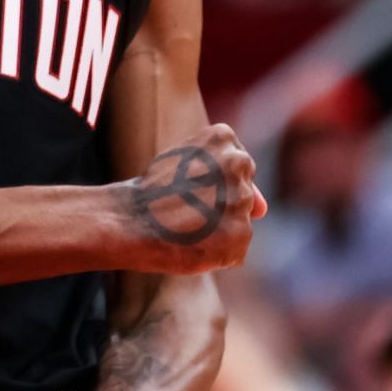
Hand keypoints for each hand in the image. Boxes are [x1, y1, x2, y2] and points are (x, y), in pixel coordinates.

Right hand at [124, 123, 265, 274]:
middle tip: (187, 208)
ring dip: (219, 230)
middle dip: (221, 203)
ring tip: (186, 227)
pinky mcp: (241, 234)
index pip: (236, 164)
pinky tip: (192, 244)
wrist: (128, 222)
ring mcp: (241, 199)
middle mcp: (238, 163)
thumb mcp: (183, 162)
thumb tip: (264, 209)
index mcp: (222, 136)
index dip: (212, 181)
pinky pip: (236, 249)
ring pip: (241, 221)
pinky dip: (218, 254)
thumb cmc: (151, 193)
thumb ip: (224, 173)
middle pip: (243, 190)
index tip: (189, 186)